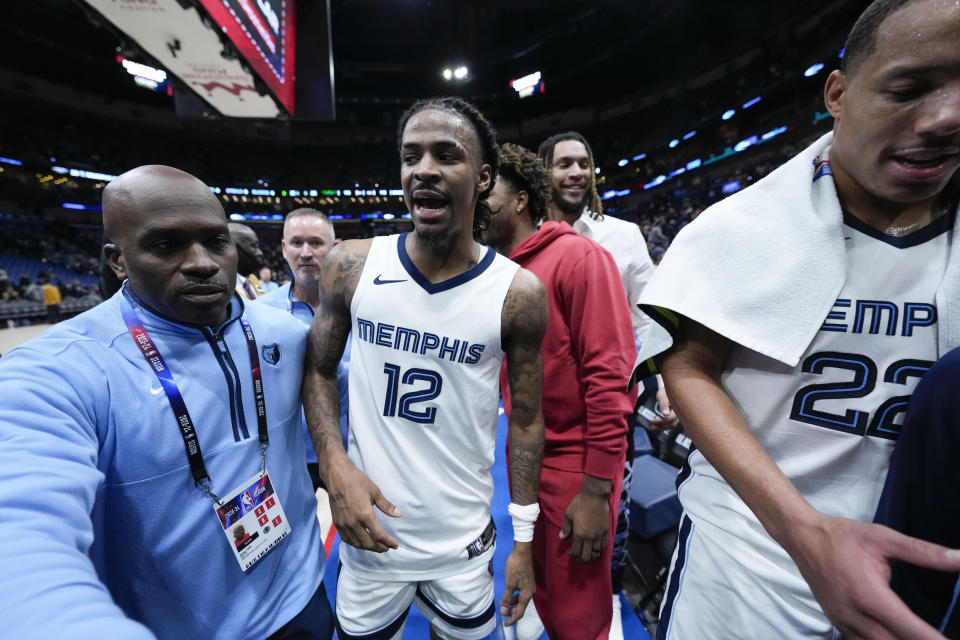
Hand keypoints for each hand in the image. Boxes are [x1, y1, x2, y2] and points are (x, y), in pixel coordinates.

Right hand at [325, 457, 401, 551]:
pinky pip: (346, 539)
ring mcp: (343, 524)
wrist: (336, 475)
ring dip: (367, 547)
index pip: (379, 535)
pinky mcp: (337, 523)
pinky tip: (360, 542)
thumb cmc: (356, 481)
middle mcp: (353, 522)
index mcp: (365, 514)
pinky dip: (355, 543)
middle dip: (379, 547)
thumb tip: (399, 514)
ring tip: (376, 546)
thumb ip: (386, 506)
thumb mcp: (375, 491)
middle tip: (386, 547)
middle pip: (368, 543)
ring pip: (357, 543)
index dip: (388, 542)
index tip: (395, 545)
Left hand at [499, 543, 534, 625]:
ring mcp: (529, 587)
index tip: (506, 624)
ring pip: (521, 600)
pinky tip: (508, 595)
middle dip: (512, 612)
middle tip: (503, 615)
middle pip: (521, 607)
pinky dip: (514, 597)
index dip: (512, 619)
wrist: (522, 552)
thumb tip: (504, 609)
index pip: (520, 612)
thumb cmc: (516, 567)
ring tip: (504, 605)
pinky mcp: (527, 581)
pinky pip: (521, 594)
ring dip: (512, 604)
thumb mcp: (509, 584)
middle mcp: (530, 592)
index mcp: (527, 594)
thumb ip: (507, 598)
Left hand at [560, 474, 610, 562]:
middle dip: (582, 559)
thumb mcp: (568, 514)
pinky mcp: (606, 531)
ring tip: (588, 554)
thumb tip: (561, 537)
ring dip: (592, 555)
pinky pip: (604, 546)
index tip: (572, 554)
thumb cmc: (580, 504)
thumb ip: (566, 528)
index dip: (574, 556)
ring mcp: (599, 535)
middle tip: (579, 557)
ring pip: (597, 553)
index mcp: (579, 534)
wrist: (595, 496)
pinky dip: (600, 550)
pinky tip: (596, 548)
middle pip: (587, 556)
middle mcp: (590, 538)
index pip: (577, 552)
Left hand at [650, 386, 679, 429]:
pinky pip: (671, 423)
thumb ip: (664, 404)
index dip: (661, 421)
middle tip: (652, 425)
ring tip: (653, 427)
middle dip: (661, 426)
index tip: (653, 420)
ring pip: (671, 425)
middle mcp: (679, 412)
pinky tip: (658, 426)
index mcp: (677, 407)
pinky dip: (664, 426)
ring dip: (662, 427)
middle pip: (672, 423)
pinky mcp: (675, 417)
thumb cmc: (665, 391)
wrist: (668, 390)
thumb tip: (665, 414)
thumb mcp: (662, 396)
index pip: (670, 418)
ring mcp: (678, 415)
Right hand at [785, 514, 959, 639]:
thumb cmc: (842, 536)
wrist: (802, 537)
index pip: (909, 629)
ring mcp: (843, 622)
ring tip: (920, 638)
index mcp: (869, 595)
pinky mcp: (838, 622)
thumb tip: (959, 558)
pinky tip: (893, 637)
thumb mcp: (884, 538)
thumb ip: (924, 552)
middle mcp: (855, 615)